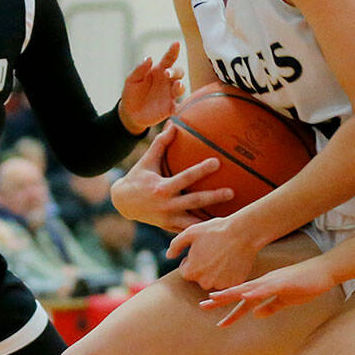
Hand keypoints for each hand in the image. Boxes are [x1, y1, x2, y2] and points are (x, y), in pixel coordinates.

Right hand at [110, 126, 233, 230]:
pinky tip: (216, 227)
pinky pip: (187, 230)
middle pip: (194, 201)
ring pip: (193, 222)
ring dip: (210, 220)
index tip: (217, 162)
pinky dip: (200, 229)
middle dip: (214, 197)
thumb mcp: (147, 161)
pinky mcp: (168, 227)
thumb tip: (173, 124)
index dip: (201, 170)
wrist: (122, 202)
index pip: (186, 177)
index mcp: (162, 188)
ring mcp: (168, 218)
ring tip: (230, 216)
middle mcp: (166, 205)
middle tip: (232, 192)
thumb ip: (161, 144)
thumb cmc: (138, 177)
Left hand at [118, 43, 184, 133]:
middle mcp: (167, 81)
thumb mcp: (131, 80)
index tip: (176, 44)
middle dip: (175, 71)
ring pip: (181, 88)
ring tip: (177, 86)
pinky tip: (177, 107)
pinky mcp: (169, 108)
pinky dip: (179, 107)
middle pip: (178, 72)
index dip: (173, 51)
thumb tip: (150, 58)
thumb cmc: (131, 93)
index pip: (168, 59)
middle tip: (167, 73)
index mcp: (159, 71)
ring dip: (180, 86)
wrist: (130, 113)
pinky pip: (178, 107)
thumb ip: (140, 69)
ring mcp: (170, 94)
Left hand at [167, 215, 264, 291]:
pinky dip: (228, 274)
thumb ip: (175, 245)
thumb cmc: (215, 230)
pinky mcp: (234, 284)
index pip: (185, 271)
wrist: (242, 232)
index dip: (191, 259)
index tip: (200, 249)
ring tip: (223, 255)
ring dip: (215, 272)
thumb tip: (168, 256)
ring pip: (213, 280)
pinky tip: (232, 261)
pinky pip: (227, 282)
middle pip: (199, 277)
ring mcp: (220, 285)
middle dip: (203, 267)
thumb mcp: (190, 233)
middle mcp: (204, 283)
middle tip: (212, 251)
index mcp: (190, 272)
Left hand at [199, 258, 337, 325]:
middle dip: (221, 299)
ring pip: (248, 289)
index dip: (228, 310)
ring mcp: (272, 281)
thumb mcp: (285, 300)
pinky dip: (255, 292)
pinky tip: (245, 296)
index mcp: (264, 288)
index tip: (213, 317)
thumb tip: (255, 314)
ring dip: (232, 294)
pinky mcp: (283, 282)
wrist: (323, 271)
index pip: (243, 301)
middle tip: (202, 306)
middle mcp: (264, 283)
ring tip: (215, 298)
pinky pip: (266, 288)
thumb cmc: (306, 284)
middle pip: (239, 293)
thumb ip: (270, 306)